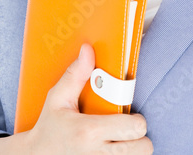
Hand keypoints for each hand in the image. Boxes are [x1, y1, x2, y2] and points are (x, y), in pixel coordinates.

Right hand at [20, 42, 151, 153]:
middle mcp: (97, 153)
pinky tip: (113, 149)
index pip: (134, 127)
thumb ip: (76, 74)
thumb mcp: (58, 98)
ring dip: (134, 149)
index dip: (137, 120)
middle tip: (127, 129)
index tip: (130, 115)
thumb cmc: (49, 126)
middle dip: (140, 136)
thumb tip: (88, 49)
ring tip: (121, 140)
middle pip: (143, 147)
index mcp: (88, 130)